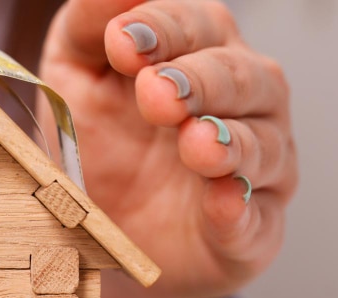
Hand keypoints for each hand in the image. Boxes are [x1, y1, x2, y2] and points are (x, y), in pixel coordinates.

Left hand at [39, 0, 297, 297]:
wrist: (99, 231)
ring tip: (195, 143)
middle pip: (241, 78)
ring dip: (230, 143)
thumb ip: (88, 25)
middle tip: (155, 94)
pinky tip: (222, 201)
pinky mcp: (250, 230)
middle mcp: (242, 103)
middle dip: (198, 82)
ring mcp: (254, 169)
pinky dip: (241, 211)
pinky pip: (256, 220)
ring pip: (263, 145)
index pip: (197, 26)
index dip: (162, 30)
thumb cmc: (98, 143)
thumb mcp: (74, 77)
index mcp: (201, 54)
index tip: (121, 44)